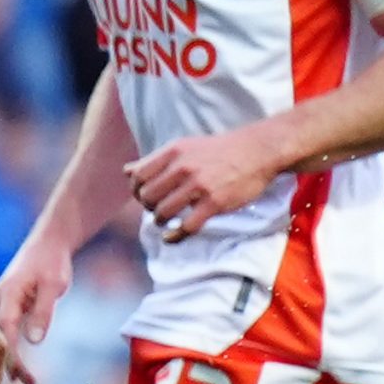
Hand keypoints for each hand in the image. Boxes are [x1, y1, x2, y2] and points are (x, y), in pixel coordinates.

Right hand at [0, 232, 74, 383]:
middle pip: (0, 338)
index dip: (12, 356)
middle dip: (10, 363)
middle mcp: (2, 300)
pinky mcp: (12, 302)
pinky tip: (21, 359)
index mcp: (8, 295)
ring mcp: (5, 301)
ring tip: (25, 380)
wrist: (50, 240)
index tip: (20, 376)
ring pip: (3, 335)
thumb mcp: (52, 286)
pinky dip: (14, 345)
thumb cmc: (52, 260)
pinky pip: (9, 329)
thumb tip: (34, 341)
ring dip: (12, 356)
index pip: (6, 332)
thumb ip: (43, 312)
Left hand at [127, 125, 286, 241]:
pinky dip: (175, 236)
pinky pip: (186, 227)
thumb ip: (155, 160)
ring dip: (161, 221)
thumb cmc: (219, 150)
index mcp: (173, 152)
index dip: (137, 191)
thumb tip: (126, 171)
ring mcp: (198, 186)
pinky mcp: (214, 203)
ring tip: (168, 220)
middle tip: (159, 209)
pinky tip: (173, 237)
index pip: (138, 177)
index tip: (146, 196)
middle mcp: (183, 167)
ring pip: (163, 213)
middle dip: (149, 207)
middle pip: (147, 197)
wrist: (257, 151)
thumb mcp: (184, 146)